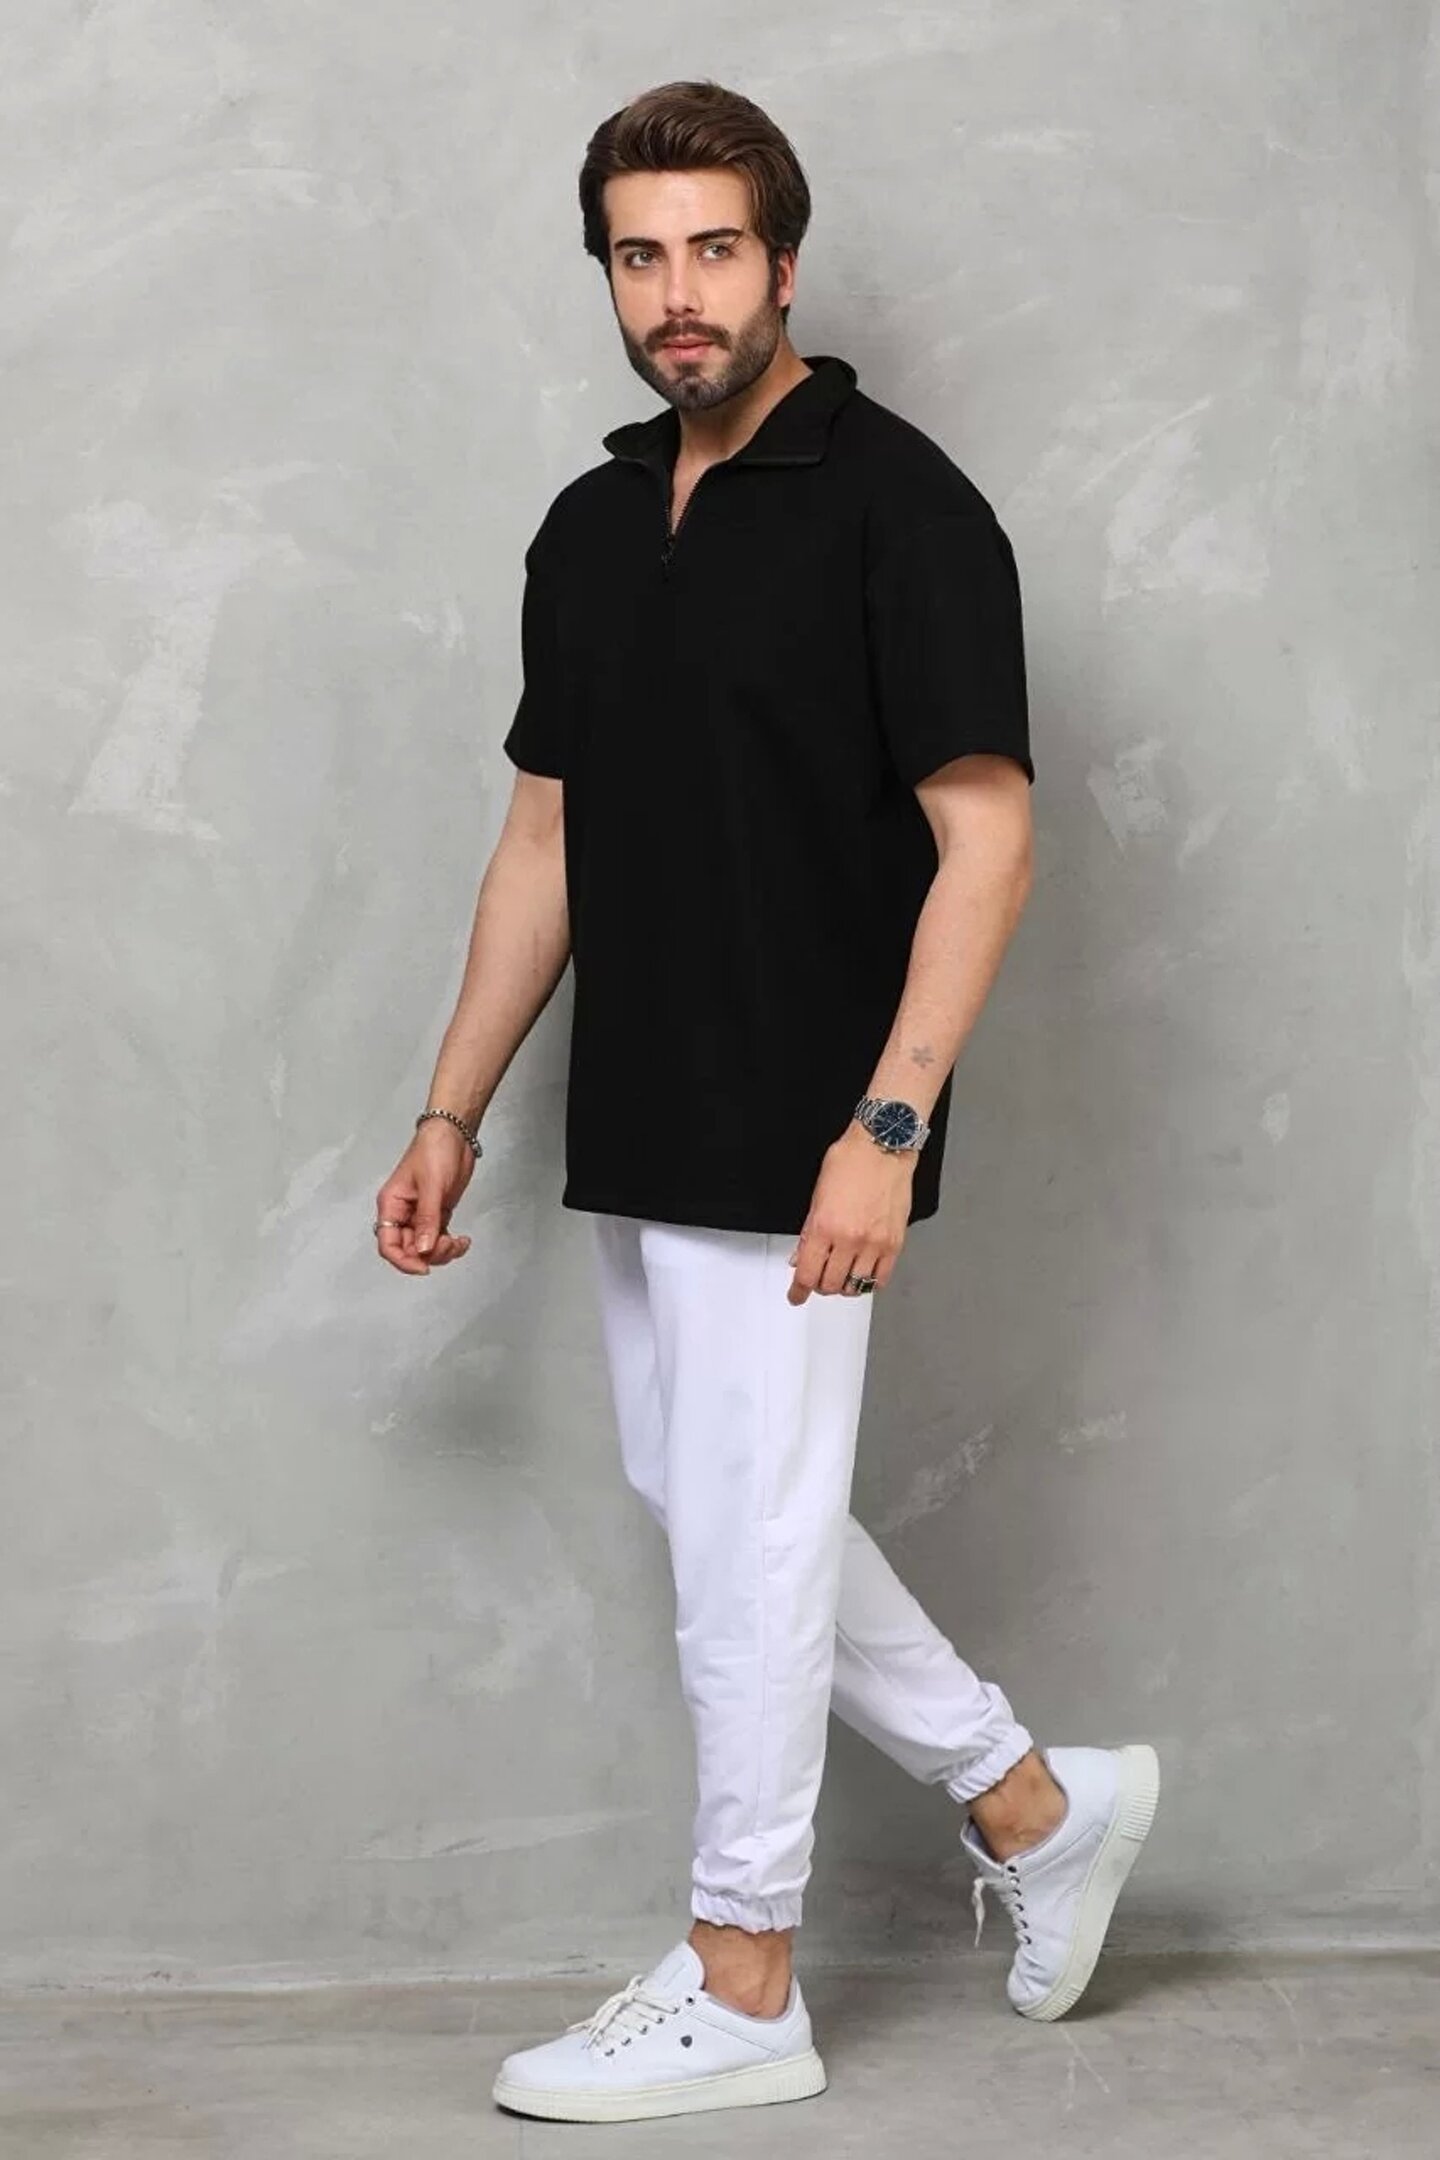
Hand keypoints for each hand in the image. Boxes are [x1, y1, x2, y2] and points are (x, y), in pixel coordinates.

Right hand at [374, 1123, 475, 1275]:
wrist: (455, 1134)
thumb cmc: (435, 1150)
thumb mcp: (432, 1186)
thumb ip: (427, 1220)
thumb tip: (423, 1250)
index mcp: (391, 1204)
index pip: (387, 1243)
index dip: (403, 1260)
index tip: (423, 1267)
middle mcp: (402, 1213)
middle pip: (407, 1250)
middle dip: (428, 1255)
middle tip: (448, 1245)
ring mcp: (419, 1215)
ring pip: (425, 1248)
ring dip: (442, 1253)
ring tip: (458, 1243)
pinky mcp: (437, 1214)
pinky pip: (439, 1240)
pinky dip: (451, 1245)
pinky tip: (463, 1241)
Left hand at [787, 1124, 914, 1304]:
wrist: (884, 1147)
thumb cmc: (851, 1162)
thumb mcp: (817, 1195)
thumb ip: (809, 1231)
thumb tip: (800, 1256)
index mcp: (825, 1227)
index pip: (807, 1274)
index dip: (798, 1291)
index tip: (796, 1296)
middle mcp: (850, 1240)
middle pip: (830, 1285)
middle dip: (820, 1285)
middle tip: (818, 1278)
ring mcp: (874, 1244)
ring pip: (854, 1286)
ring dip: (843, 1285)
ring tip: (840, 1273)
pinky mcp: (894, 1243)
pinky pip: (880, 1279)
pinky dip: (868, 1282)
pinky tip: (862, 1272)